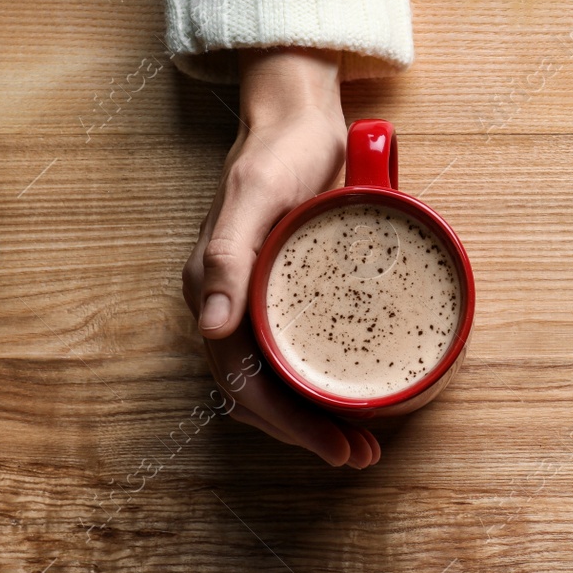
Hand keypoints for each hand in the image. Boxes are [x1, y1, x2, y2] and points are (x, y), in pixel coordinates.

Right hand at [182, 47, 379, 467]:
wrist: (298, 116)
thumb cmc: (277, 151)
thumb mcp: (255, 195)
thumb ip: (228, 255)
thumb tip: (208, 326)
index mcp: (211, 292)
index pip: (242, 382)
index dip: (287, 424)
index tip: (334, 447)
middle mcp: (229, 305)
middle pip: (261, 393)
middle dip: (308, 433)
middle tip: (361, 456)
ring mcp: (257, 303)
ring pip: (280, 381)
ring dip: (316, 419)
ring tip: (363, 443)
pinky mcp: (285, 296)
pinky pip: (297, 355)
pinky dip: (322, 385)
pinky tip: (353, 398)